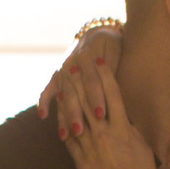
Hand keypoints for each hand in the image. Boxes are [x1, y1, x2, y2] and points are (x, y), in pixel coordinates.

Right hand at [38, 24, 122, 138]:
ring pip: (62, 94)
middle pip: (74, 91)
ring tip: (65, 135)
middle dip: (76, 112)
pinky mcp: (56, 76)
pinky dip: (44, 101)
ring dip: (63, 115)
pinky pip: (47, 89)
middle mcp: (73, 63)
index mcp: (90, 57)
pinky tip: (43, 116)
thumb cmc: (115, 49)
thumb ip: (116, 75)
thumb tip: (126, 100)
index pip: (93, 81)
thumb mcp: (118, 56)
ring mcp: (63, 70)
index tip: (101, 115)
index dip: (96, 97)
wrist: (99, 33)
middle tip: (80, 131)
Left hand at [59, 58, 159, 168]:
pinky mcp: (80, 160)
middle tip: (73, 64)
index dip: (105, 75)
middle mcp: (104, 134)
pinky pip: (68, 137)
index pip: (112, 95)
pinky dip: (62, 122)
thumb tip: (125, 119)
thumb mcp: (143, 149)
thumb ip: (131, 131)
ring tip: (62, 81)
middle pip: (88, 100)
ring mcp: (90, 147)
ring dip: (68, 96)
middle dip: (80, 79)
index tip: (99, 60)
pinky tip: (58, 112)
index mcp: (123, 129)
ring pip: (74, 115)